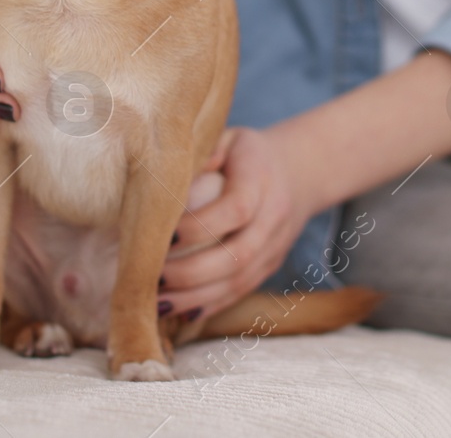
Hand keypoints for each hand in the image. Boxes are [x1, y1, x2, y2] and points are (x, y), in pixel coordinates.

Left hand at [156, 127, 315, 320]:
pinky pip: (240, 292)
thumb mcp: (226, 139)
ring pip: (239, 281)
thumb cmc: (246, 153)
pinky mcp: (269, 267)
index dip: (200, 226)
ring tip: (157, 303)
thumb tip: (162, 182)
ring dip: (195, 296)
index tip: (163, 236)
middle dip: (190, 272)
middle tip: (151, 277)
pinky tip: (178, 311)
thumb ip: (200, 155)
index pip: (237, 208)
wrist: (299, 171)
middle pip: (238, 254)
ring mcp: (276, 247)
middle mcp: (275, 216)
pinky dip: (208, 305)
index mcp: (261, 178)